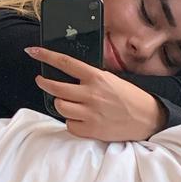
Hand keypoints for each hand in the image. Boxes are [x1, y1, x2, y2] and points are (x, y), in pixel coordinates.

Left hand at [24, 47, 166, 141]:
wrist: (147, 118)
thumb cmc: (129, 96)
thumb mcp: (110, 79)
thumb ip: (89, 77)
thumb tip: (68, 75)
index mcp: (96, 77)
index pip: (65, 63)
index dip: (46, 56)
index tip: (32, 51)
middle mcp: (91, 94)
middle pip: (56, 87)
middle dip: (44, 82)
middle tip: (41, 79)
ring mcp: (90, 113)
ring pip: (59, 106)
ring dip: (60, 103)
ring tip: (66, 101)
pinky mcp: (91, 130)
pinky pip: (69, 124)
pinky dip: (71, 121)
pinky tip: (80, 118)